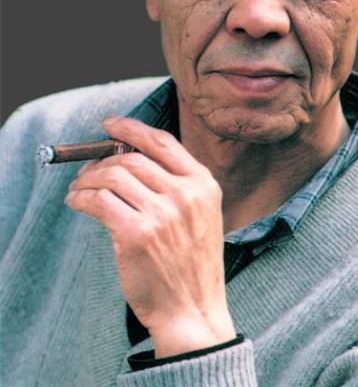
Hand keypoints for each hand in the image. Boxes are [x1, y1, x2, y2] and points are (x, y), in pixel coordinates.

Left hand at [65, 116, 235, 357]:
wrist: (193, 309)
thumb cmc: (192, 264)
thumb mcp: (201, 215)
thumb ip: (176, 185)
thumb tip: (128, 159)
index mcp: (204, 184)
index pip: (163, 142)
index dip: (132, 128)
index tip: (110, 124)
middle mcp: (185, 193)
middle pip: (131, 158)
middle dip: (101, 159)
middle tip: (86, 170)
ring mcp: (162, 213)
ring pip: (112, 175)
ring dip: (86, 179)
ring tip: (78, 189)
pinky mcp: (136, 234)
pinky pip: (98, 201)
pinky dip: (80, 198)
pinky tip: (77, 202)